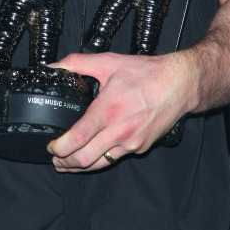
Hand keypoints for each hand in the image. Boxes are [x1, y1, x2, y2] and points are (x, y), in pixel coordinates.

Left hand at [46, 51, 194, 171]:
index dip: (60, 148)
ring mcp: (131, 142)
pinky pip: (116, 158)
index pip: (78, 138)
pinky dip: (100, 160)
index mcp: (107, 110)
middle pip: (84, 159)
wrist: (179, 84)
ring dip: (80, 167)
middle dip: (65, 162)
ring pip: (99, 164)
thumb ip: (77, 63)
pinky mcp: (140, 147)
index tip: (50, 146)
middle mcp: (119, 131)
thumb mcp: (108, 62)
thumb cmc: (146, 73)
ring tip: (67, 164)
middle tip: (55, 158)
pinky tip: (93, 154)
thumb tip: (55, 65)